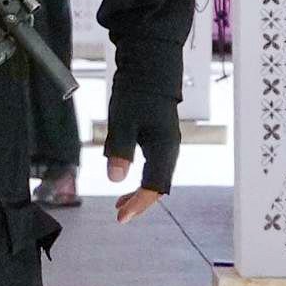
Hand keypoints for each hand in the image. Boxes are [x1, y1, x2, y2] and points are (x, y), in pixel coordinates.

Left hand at [103, 86, 179, 221]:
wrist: (150, 69)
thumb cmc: (137, 92)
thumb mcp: (123, 122)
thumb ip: (120, 149)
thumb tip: (116, 178)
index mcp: (164, 147)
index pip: (154, 186)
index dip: (139, 203)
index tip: (122, 217)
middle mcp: (169, 148)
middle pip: (158, 185)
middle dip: (140, 202)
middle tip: (120, 216)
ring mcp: (165, 143)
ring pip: (156, 176)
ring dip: (139, 191)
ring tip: (120, 204)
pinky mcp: (158, 138)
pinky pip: (153, 165)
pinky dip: (140, 178)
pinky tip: (126, 182)